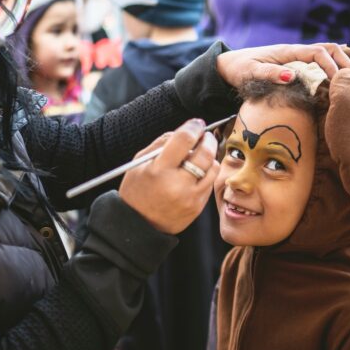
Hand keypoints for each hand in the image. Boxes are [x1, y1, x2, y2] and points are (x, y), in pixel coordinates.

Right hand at [119, 119, 220, 234]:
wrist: (138, 225)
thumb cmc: (137, 190)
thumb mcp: (139, 163)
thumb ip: (161, 143)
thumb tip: (185, 131)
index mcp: (159, 170)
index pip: (184, 139)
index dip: (193, 127)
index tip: (196, 124)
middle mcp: (177, 184)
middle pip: (205, 153)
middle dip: (208, 139)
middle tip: (205, 136)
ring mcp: (190, 197)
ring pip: (213, 168)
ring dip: (210, 156)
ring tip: (201, 154)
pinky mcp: (197, 207)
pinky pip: (210, 183)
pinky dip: (207, 173)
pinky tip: (197, 172)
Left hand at [216, 43, 349, 86]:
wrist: (228, 65)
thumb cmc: (239, 70)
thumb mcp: (250, 74)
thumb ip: (270, 75)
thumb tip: (291, 76)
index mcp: (288, 52)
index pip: (318, 53)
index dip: (332, 65)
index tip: (339, 81)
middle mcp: (295, 51)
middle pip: (328, 49)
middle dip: (344, 61)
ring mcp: (296, 57)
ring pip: (326, 53)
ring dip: (341, 62)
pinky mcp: (295, 63)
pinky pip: (319, 60)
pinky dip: (334, 63)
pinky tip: (344, 71)